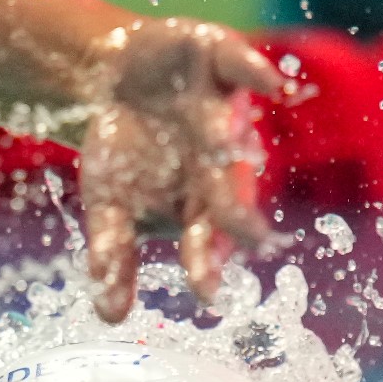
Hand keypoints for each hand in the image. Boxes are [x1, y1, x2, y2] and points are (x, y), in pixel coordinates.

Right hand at [79, 19, 285, 321]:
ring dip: (230, 142)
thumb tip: (109, 317)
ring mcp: (225, 112)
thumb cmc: (123, 154)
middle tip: (250, 240)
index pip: (206, 242)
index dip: (206, 265)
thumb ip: (113, 255)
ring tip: (228, 152)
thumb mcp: (109, 206)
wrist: (114, 79)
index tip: (206, 294)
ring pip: (230, 131)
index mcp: (200, 205)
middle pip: (229, 194)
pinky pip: (242, 67)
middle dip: (237, 216)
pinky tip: (273, 84)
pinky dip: (257, 73)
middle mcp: (221, 164)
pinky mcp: (223, 63)